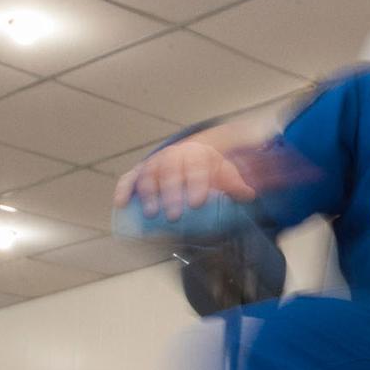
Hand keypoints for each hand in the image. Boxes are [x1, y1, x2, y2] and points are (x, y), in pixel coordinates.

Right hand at [114, 138, 256, 221]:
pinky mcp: (139, 171)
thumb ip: (235, 185)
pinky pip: (128, 178)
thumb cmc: (209, 168)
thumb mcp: (225, 173)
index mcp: (196, 155)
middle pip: (170, 173)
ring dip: (148, 195)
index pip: (196, 168)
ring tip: (151, 214)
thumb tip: (249, 194)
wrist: (192, 153)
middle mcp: (172, 156)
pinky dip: (123, 189)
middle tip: (173, 216)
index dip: (196, 184)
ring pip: (148, 176)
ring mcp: (154, 163)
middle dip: (170, 194)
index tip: (197, 203)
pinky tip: (120, 204)